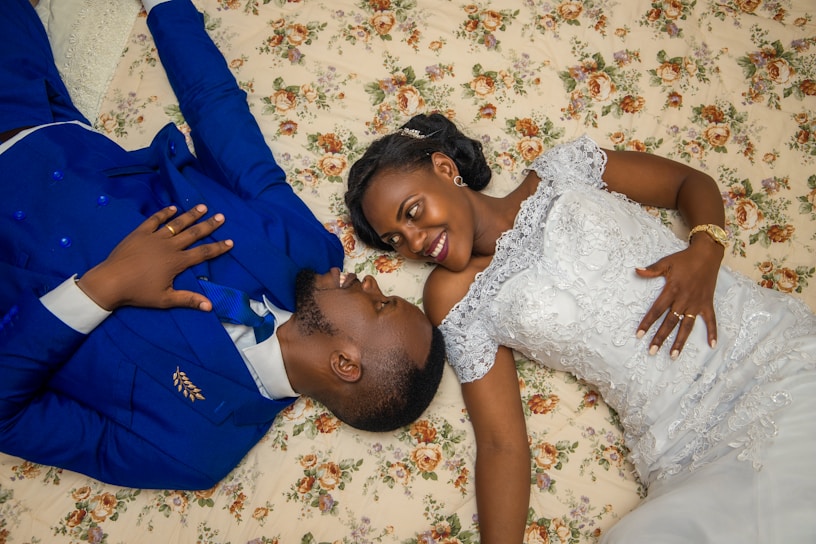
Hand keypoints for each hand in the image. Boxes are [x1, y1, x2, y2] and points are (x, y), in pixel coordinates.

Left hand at [77, 205, 232, 310]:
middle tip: (221, 217)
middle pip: (193, 234)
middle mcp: (169, 246)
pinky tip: (172, 208)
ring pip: (177, 224)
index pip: (203, 253)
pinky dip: (164, 213)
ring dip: (190, 215)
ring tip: (202, 207)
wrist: (111, 281)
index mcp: (177, 262)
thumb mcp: (165, 299)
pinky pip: (154, 220)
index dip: (218, 248)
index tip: (230, 242)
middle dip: (209, 225)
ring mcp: (154, 237)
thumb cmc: (138, 292)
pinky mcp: (140, 233)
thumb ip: (188, 300)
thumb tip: (209, 306)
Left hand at [635, 239, 722, 357]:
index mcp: (672, 290)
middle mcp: (684, 300)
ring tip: (673, 355)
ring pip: (687, 326)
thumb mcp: (666, 262)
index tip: (639, 334)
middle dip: (660, 337)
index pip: (657, 310)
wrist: (707, 254)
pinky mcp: (707, 304)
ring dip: (680, 341)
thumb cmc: (684, 259)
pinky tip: (712, 345)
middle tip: (652, 351)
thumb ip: (651, 270)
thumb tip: (636, 270)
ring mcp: (697, 303)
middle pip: (670, 322)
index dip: (647, 322)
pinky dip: (712, 332)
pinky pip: (711, 320)